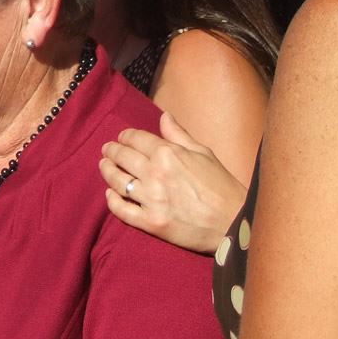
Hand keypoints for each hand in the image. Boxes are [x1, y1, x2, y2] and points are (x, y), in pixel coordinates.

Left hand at [102, 112, 246, 254]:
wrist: (233, 222)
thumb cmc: (222, 185)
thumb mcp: (204, 153)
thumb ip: (179, 134)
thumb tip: (164, 116)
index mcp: (168, 153)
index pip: (135, 139)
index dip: (125, 136)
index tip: (122, 138)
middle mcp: (155, 174)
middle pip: (122, 157)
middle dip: (111, 151)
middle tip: (107, 150)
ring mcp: (151, 199)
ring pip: (116, 181)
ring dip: (107, 171)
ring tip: (104, 166)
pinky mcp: (150, 222)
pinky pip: (121, 210)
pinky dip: (111, 201)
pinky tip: (109, 195)